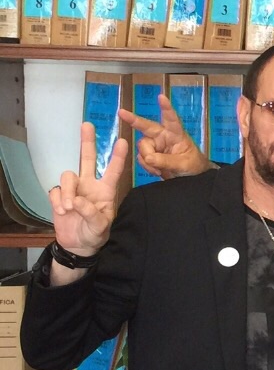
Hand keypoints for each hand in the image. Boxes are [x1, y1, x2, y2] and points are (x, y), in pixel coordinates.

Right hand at [50, 121, 127, 255]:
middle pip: (87, 158)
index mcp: (105, 191)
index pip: (113, 171)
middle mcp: (90, 185)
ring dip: (67, 192)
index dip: (117, 157)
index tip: (123, 141)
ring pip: (68, 176)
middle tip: (87, 125)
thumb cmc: (95, 234)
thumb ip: (92, 215)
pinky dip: (57, 201)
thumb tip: (77, 201)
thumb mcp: (100, 227)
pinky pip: (55, 190)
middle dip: (87, 142)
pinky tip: (62, 212)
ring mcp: (74, 189)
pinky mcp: (59, 195)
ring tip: (68, 209)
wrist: (78, 244)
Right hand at [118, 94, 210, 178]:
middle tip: (122, 113)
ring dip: (148, 160)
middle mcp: (163, 136)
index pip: (171, 119)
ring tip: (160, 169)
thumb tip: (148, 158)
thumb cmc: (193, 165)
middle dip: (133, 120)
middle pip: (146, 127)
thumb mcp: (183, 164)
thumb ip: (166, 161)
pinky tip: (157, 171)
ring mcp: (155, 145)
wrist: (191, 178)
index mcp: (176, 133)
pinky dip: (147, 166)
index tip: (161, 96)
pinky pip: (141, 158)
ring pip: (142, 147)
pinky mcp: (149, 154)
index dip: (166, 108)